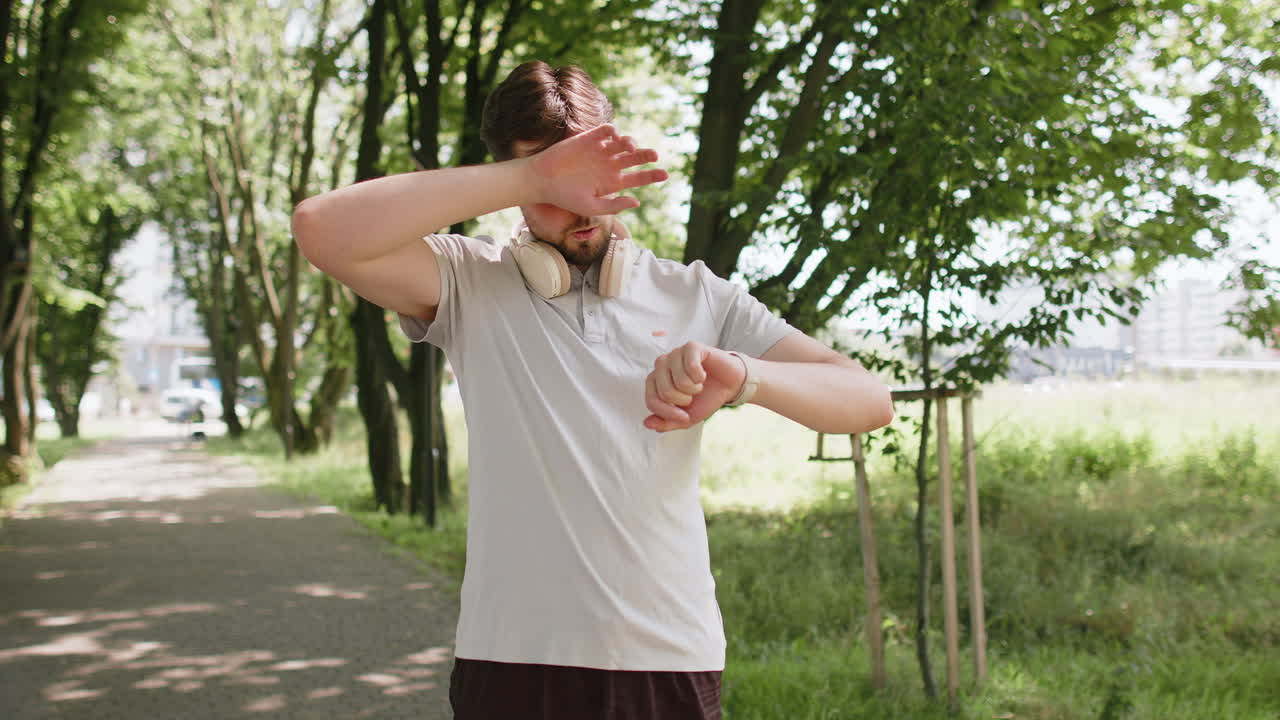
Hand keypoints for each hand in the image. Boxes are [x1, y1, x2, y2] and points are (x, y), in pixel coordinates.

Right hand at [525, 124, 668, 216]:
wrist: (542, 181)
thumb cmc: (565, 197)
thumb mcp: (591, 207)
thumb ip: (614, 206)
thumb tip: (638, 201)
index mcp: (613, 183)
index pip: (638, 178)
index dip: (652, 176)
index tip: (665, 174)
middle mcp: (609, 165)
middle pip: (635, 158)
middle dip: (647, 155)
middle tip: (654, 155)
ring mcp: (600, 151)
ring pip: (623, 143)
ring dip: (630, 143)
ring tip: (630, 148)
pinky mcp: (588, 139)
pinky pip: (606, 131)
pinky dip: (613, 131)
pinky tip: (615, 135)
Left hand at [643, 341, 747, 432]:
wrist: (728, 385)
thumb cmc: (705, 398)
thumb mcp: (686, 418)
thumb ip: (666, 423)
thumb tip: (647, 423)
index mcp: (655, 381)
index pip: (651, 401)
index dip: (668, 413)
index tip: (684, 417)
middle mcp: (662, 365)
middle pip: (665, 392)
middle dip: (684, 400)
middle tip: (693, 396)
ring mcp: (675, 354)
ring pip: (680, 380)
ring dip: (694, 388)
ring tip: (699, 385)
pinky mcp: (691, 347)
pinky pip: (691, 366)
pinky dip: (700, 377)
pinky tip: (703, 375)